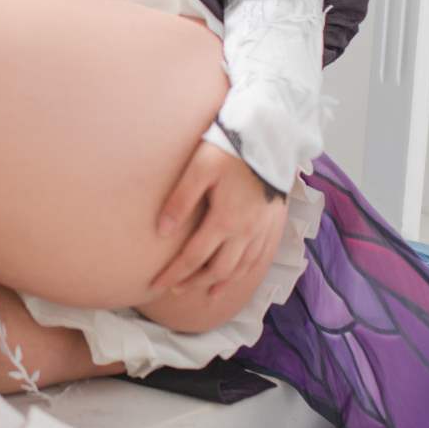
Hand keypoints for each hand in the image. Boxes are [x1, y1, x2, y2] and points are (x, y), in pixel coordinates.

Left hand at [144, 141, 284, 302]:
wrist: (269, 136)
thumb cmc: (229, 149)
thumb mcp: (199, 168)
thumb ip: (180, 200)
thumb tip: (161, 232)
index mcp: (225, 220)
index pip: (193, 258)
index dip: (173, 274)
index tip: (155, 285)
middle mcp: (246, 232)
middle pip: (217, 270)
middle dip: (194, 282)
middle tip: (174, 289)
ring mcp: (262, 230)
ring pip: (240, 269)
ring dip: (219, 282)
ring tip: (203, 291)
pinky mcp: (273, 224)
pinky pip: (260, 259)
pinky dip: (245, 273)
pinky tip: (235, 277)